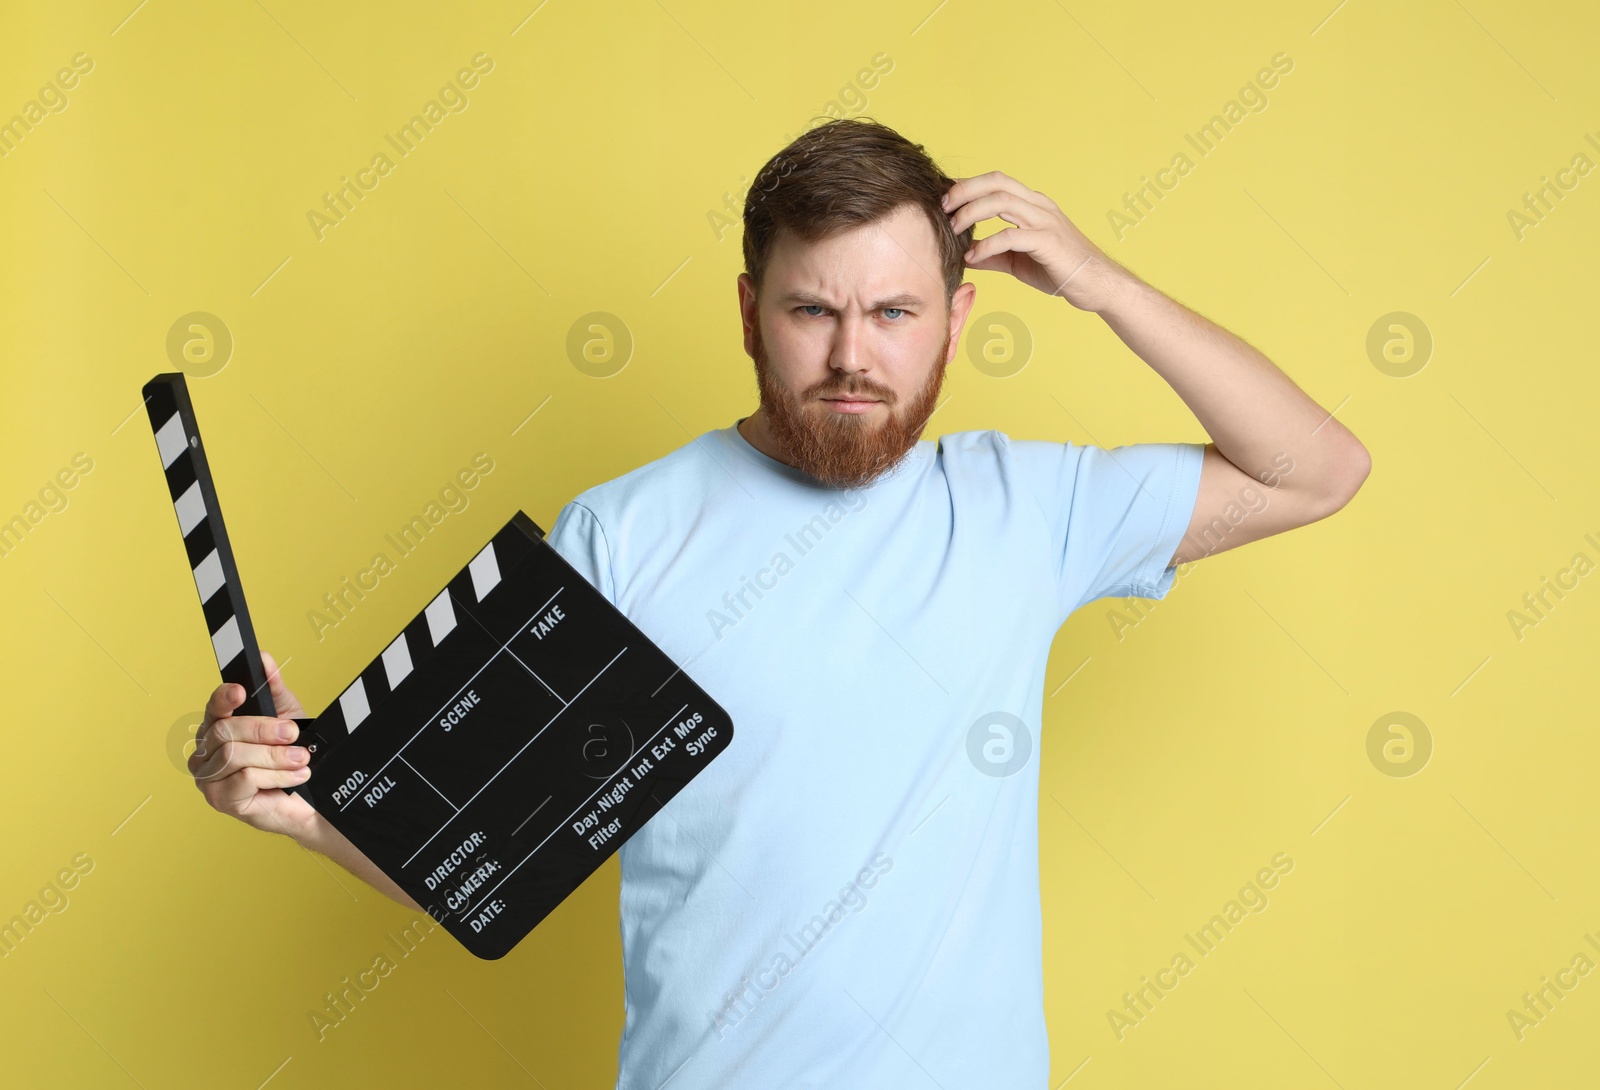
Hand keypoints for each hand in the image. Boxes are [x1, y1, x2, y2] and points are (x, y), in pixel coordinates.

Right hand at [191, 650, 317, 839]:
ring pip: (235, 755)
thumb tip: (264, 659)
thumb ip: (273, 688)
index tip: (241, 692)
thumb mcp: (288, 716)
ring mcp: (209, 778)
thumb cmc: (292, 757)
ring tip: (301, 758)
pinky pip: (245, 779)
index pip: (213, 707)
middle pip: (225, 731)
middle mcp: (206, 751)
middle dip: (264, 730)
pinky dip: (276, 776)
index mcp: (218, 727)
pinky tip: (296, 776)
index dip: (224, 698)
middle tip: (292, 733)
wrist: (310, 798)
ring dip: (275, 756)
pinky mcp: (220, 800)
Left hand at [943, 171, 1128, 312]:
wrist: (1096, 284)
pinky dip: (986, 245)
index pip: (996, 181)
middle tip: (943, 207)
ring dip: (971, 214)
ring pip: (1001, 202)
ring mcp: (1045, 221)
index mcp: (1032, 204)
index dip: (968, 185)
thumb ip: (993, 254)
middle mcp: (1038, 206)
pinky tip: (973, 258)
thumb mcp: (1018, 260)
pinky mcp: (1048, 242)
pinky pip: (1010, 236)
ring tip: (953, 230)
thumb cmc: (1059, 269)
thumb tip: (964, 255)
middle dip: (965, 191)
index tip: (945, 198)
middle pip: (996, 182)